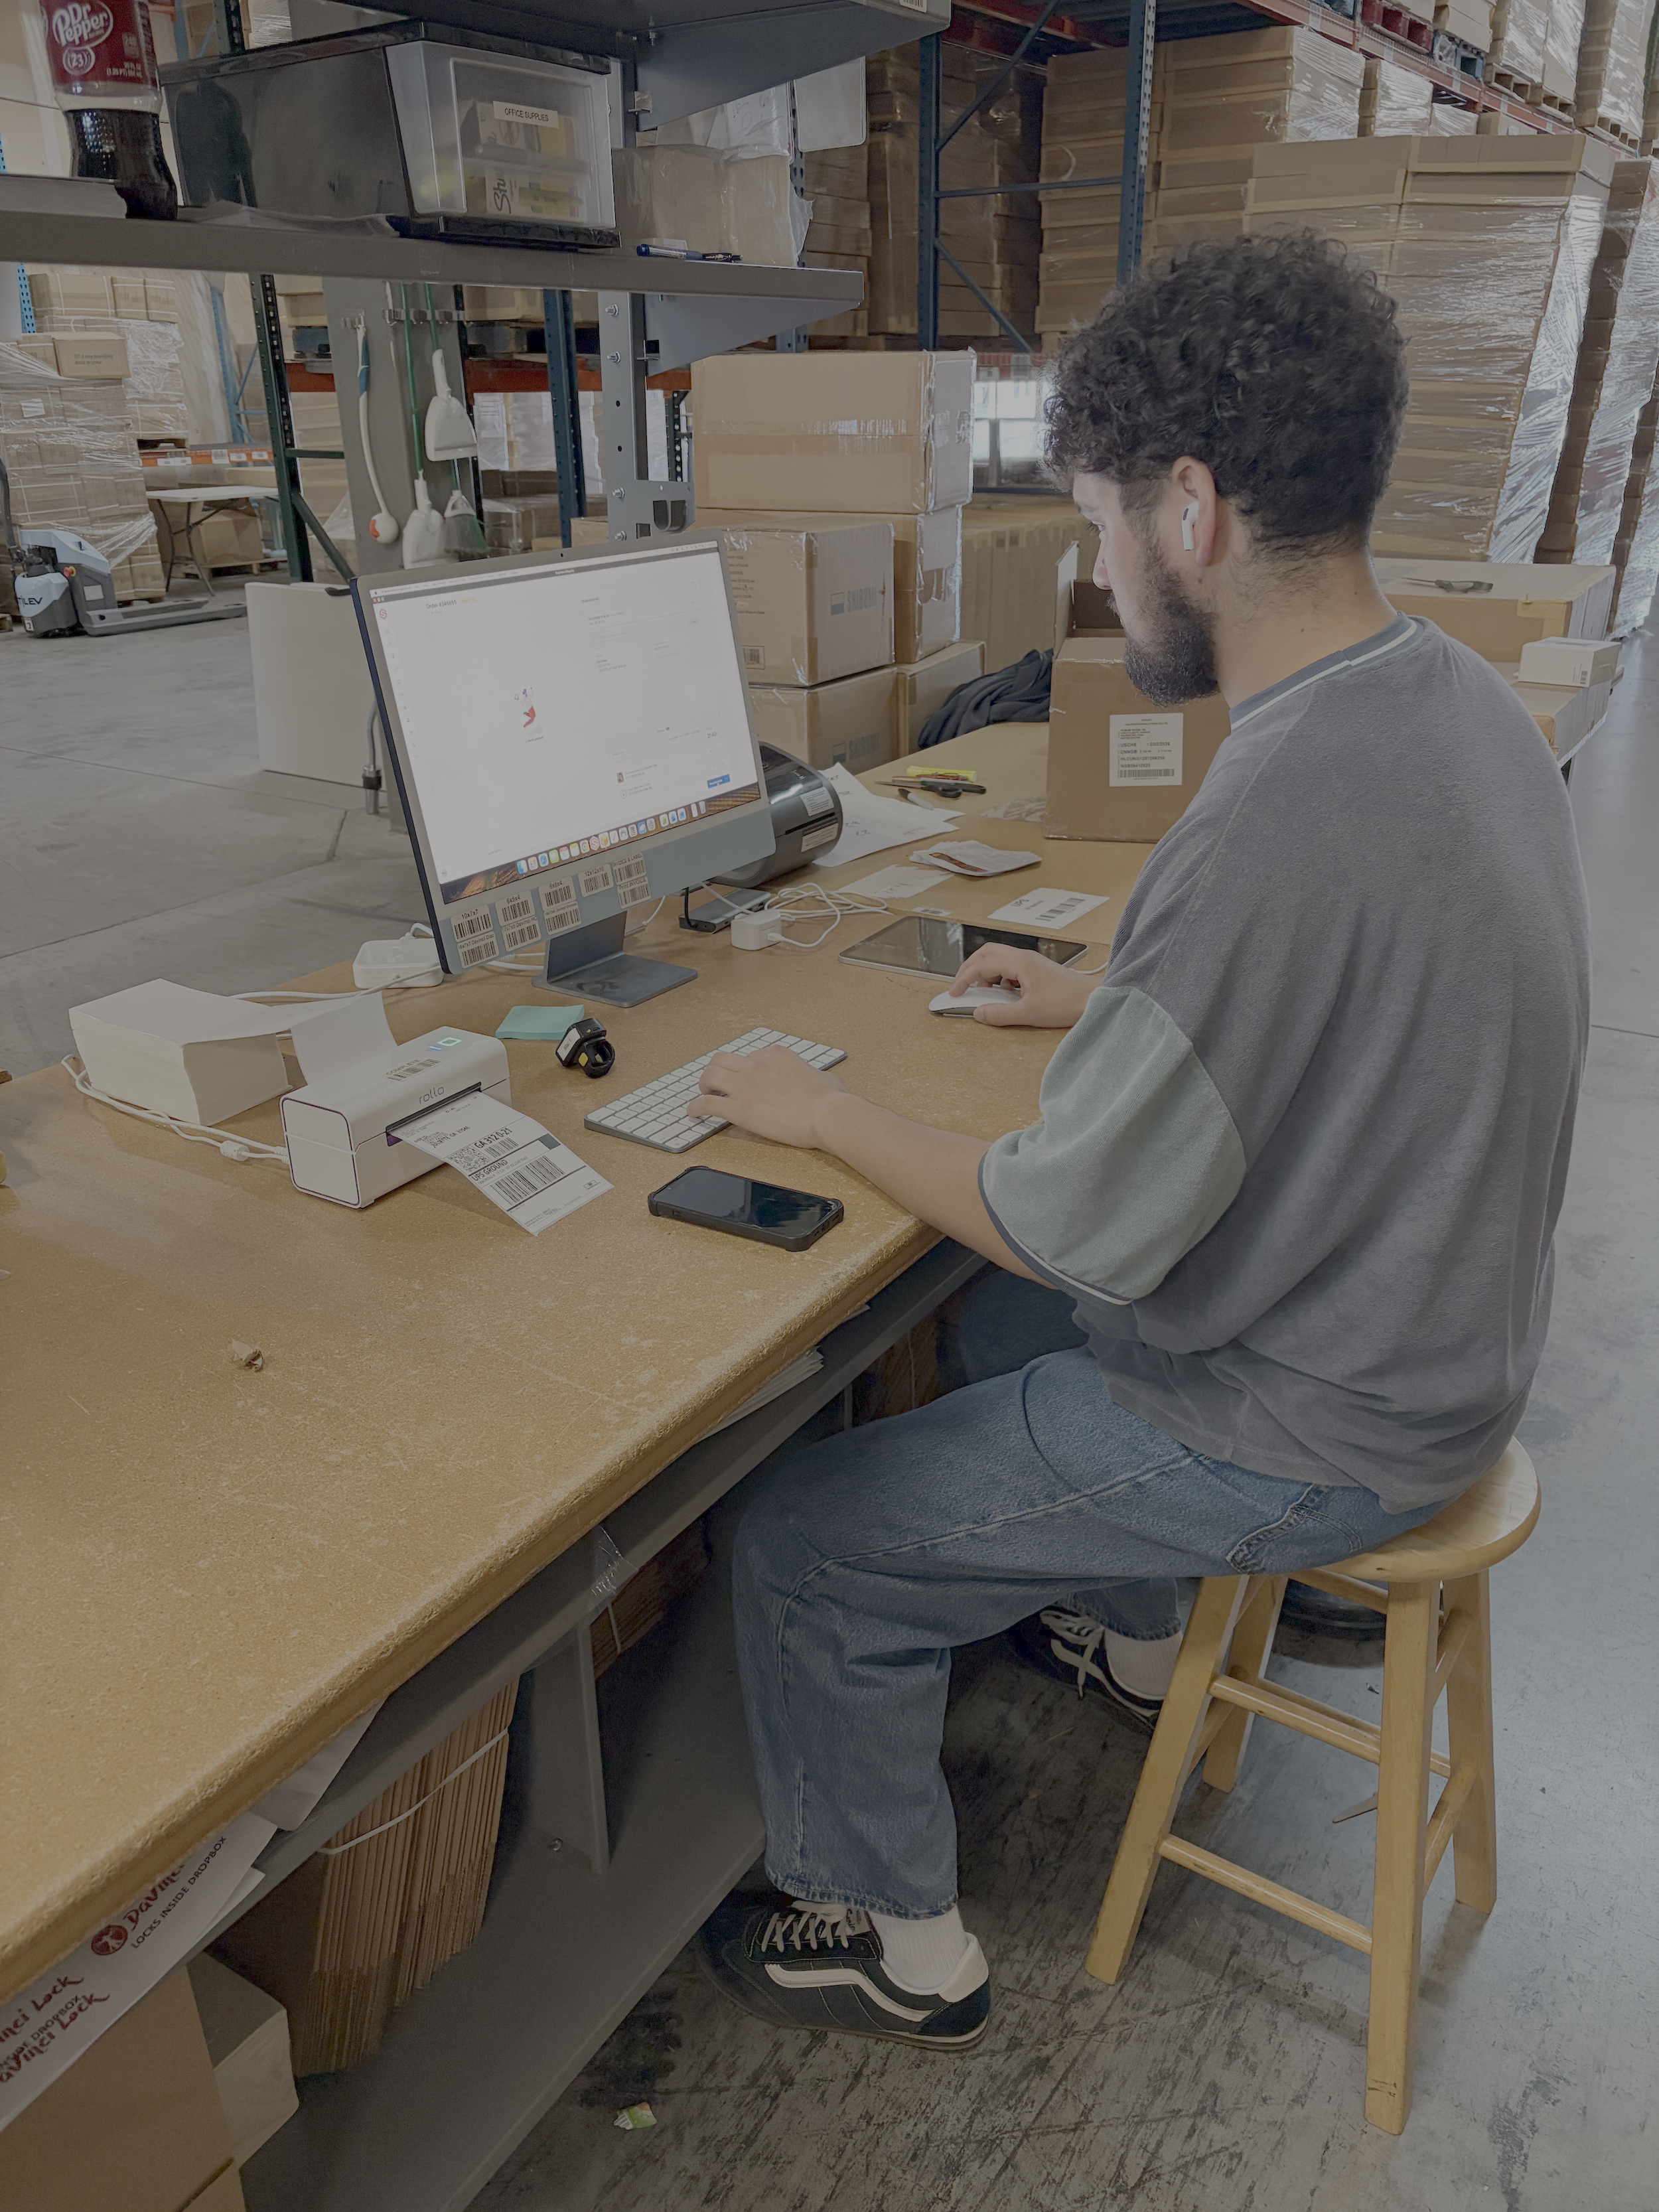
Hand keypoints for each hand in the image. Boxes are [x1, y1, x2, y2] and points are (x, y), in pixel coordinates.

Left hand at [689, 1045, 848, 1148]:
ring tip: (703, 1094)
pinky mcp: (739, 1109)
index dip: (745, 1069)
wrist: (826, 1115)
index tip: (746, 1079)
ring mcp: (745, 1085)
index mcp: (775, 1054)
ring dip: (703, 1084)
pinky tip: (693, 1112)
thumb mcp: (824, 1075)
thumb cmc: (830, 1100)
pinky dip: (695, 1107)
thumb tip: (816, 1079)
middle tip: (715, 1082)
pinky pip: (707, 1104)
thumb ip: (812, 1074)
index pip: (750, 1056)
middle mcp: (756, 1064)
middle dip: (716, 1069)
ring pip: (709, 1076)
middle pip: (722, 1059)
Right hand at [948, 944, 1096, 1027]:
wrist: (1093, 999)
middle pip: (986, 953)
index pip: (981, 965)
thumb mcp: (1028, 1013)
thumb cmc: (1068, 1002)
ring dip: (985, 973)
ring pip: (998, 958)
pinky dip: (999, 978)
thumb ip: (999, 1014)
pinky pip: (1010, 967)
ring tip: (982, 992)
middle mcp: (1024, 957)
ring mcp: (1031, 962)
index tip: (954, 992)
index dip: (963, 979)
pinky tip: (1003, 994)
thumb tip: (979, 1013)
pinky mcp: (1037, 969)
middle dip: (969, 968)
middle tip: (960, 985)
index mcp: (1019, 963)